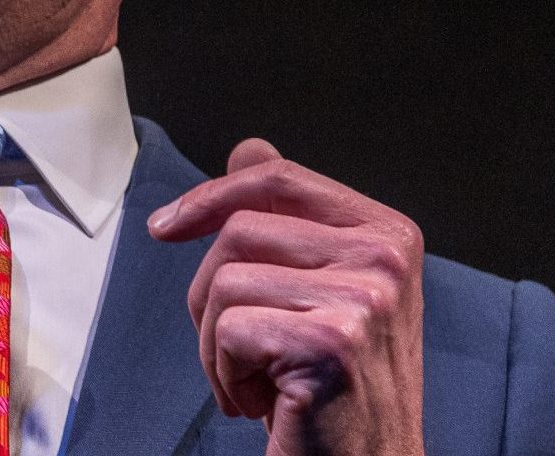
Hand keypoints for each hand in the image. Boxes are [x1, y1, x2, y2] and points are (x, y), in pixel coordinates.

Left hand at [148, 139, 425, 455]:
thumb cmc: (339, 391)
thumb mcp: (325, 292)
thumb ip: (290, 218)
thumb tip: (248, 149)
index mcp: (388, 234)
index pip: (278, 178)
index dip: (210, 195)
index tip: (166, 227)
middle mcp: (385, 259)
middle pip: (238, 230)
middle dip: (210, 296)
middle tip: (239, 351)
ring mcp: (362, 301)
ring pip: (224, 282)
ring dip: (217, 346)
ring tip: (258, 381)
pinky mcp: (330, 345)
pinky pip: (228, 332)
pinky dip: (227, 377)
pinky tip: (266, 405)